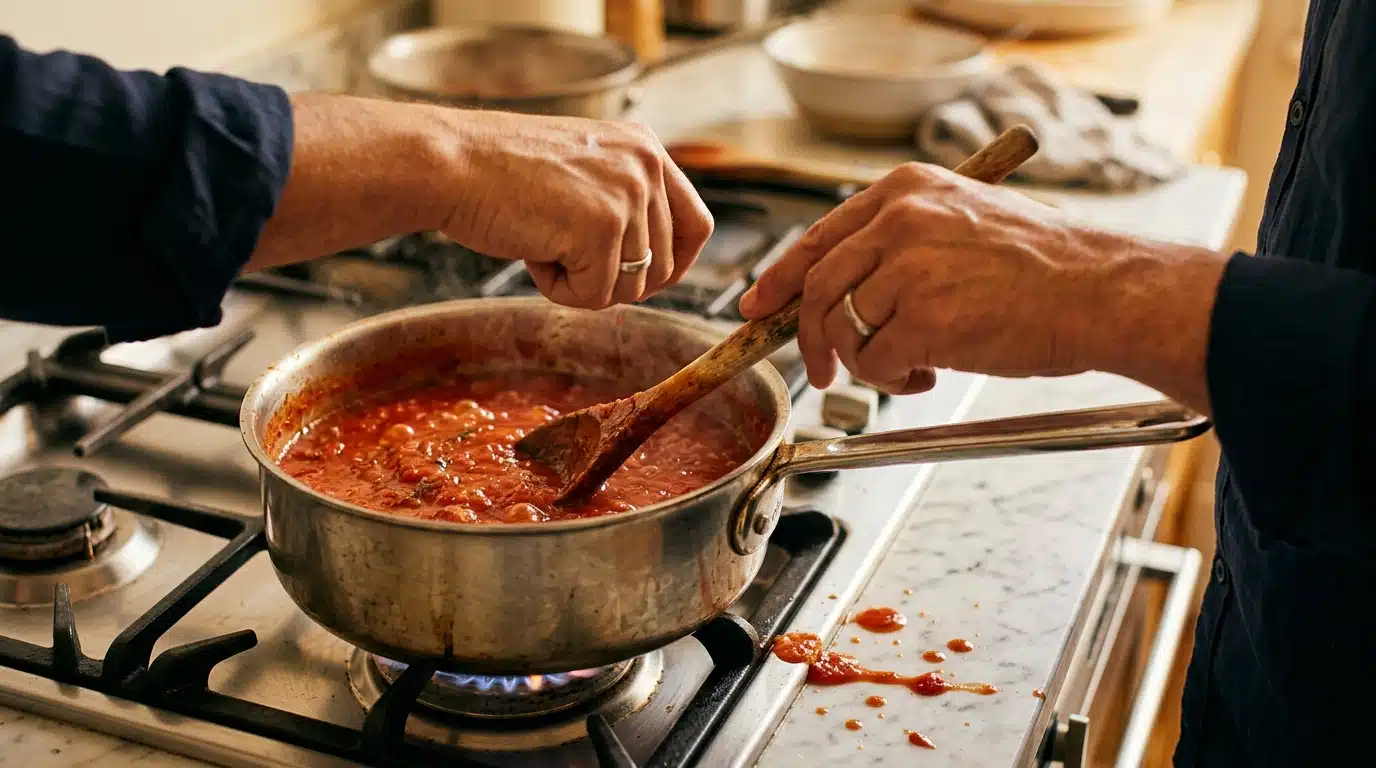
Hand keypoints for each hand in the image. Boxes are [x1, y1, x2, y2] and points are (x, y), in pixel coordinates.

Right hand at [441, 111, 713, 308]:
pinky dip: (559, 290)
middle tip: (565, 258)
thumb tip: (653, 268)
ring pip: (630, 287)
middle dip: (616, 280)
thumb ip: (622, 202)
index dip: (675, 264)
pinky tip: (531, 251)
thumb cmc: (498, 172)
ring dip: (582, 283)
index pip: (697, 224)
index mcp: (645, 148)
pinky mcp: (601, 228)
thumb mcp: (582, 171)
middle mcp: (645, 166)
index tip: (644, 280)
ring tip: (542, 243)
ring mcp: (627, 195)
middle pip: (666, 267)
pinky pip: (595, 296)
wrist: (448, 162)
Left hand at [738, 161, 1224, 402]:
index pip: (818, 237)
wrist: (1101, 291)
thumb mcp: (963, 222)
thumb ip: (900, 244)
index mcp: (906, 191)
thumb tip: (843, 289)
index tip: (759, 306)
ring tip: (915, 366)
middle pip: (817, 288)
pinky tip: (931, 374)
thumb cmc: (1044, 268)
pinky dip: (895, 380)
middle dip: (810, 339)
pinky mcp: (922, 319)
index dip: (780, 278)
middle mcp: (899, 221)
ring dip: (869, 364)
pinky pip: (876, 364)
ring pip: (845, 331)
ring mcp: (908, 268)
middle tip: (822, 372)